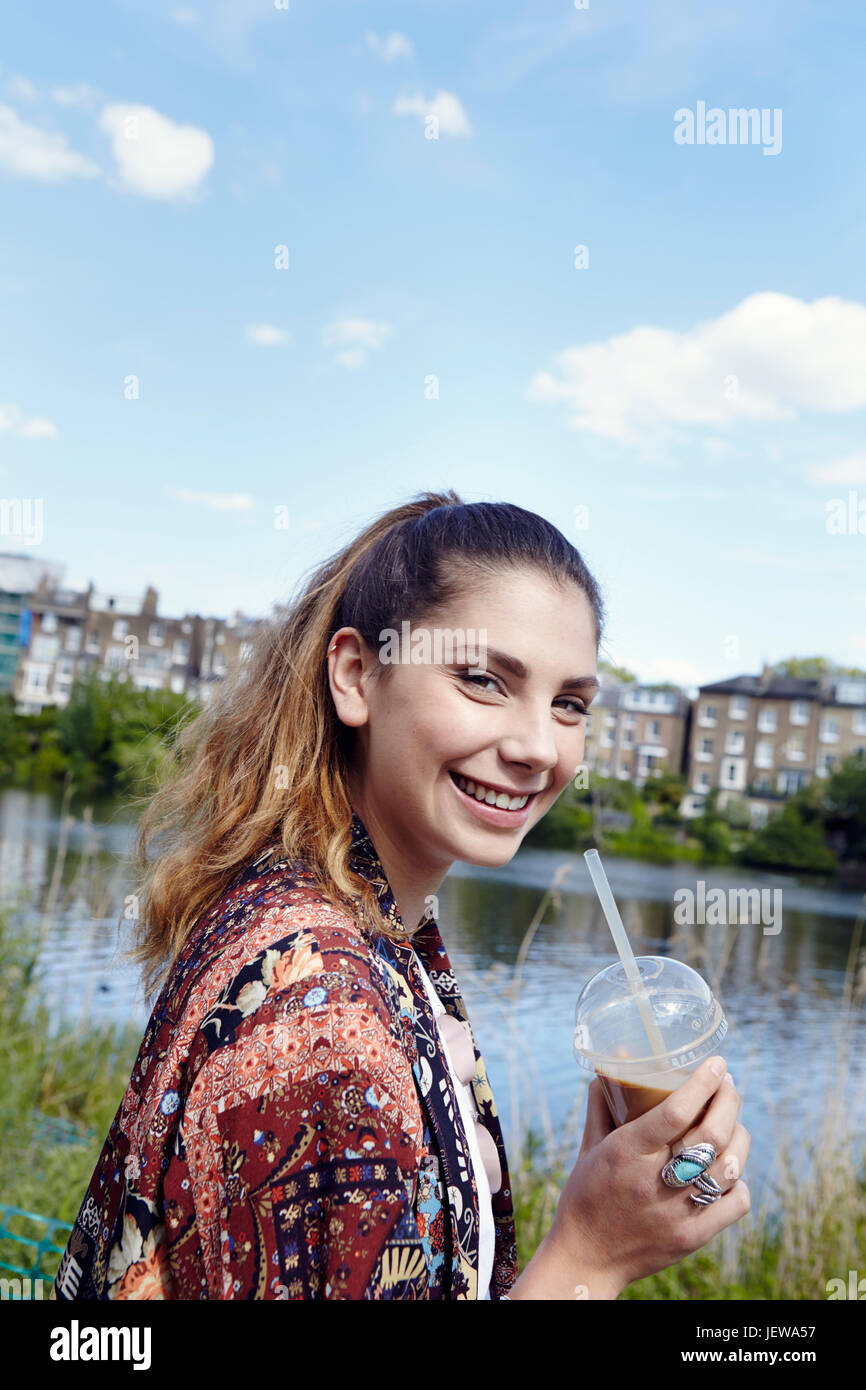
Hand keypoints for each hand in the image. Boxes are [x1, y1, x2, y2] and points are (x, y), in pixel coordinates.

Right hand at [545, 1056, 750, 1297]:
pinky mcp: (692, 1238)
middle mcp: (654, 1181)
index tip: (717, 1063)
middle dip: (729, 1101)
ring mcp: (677, 1212)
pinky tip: (728, 1169)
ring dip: (739, 1136)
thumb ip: (602, 1106)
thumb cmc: (586, 1196)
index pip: (674, 1111)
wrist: (586, 1259)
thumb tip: (611, 1065)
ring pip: (729, 1166)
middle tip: (728, 1084)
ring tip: (733, 1122)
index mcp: (626, 1153)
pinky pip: (735, 1203)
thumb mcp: (589, 1148)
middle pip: (711, 1135)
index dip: (701, 1083)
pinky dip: (738, 1180)